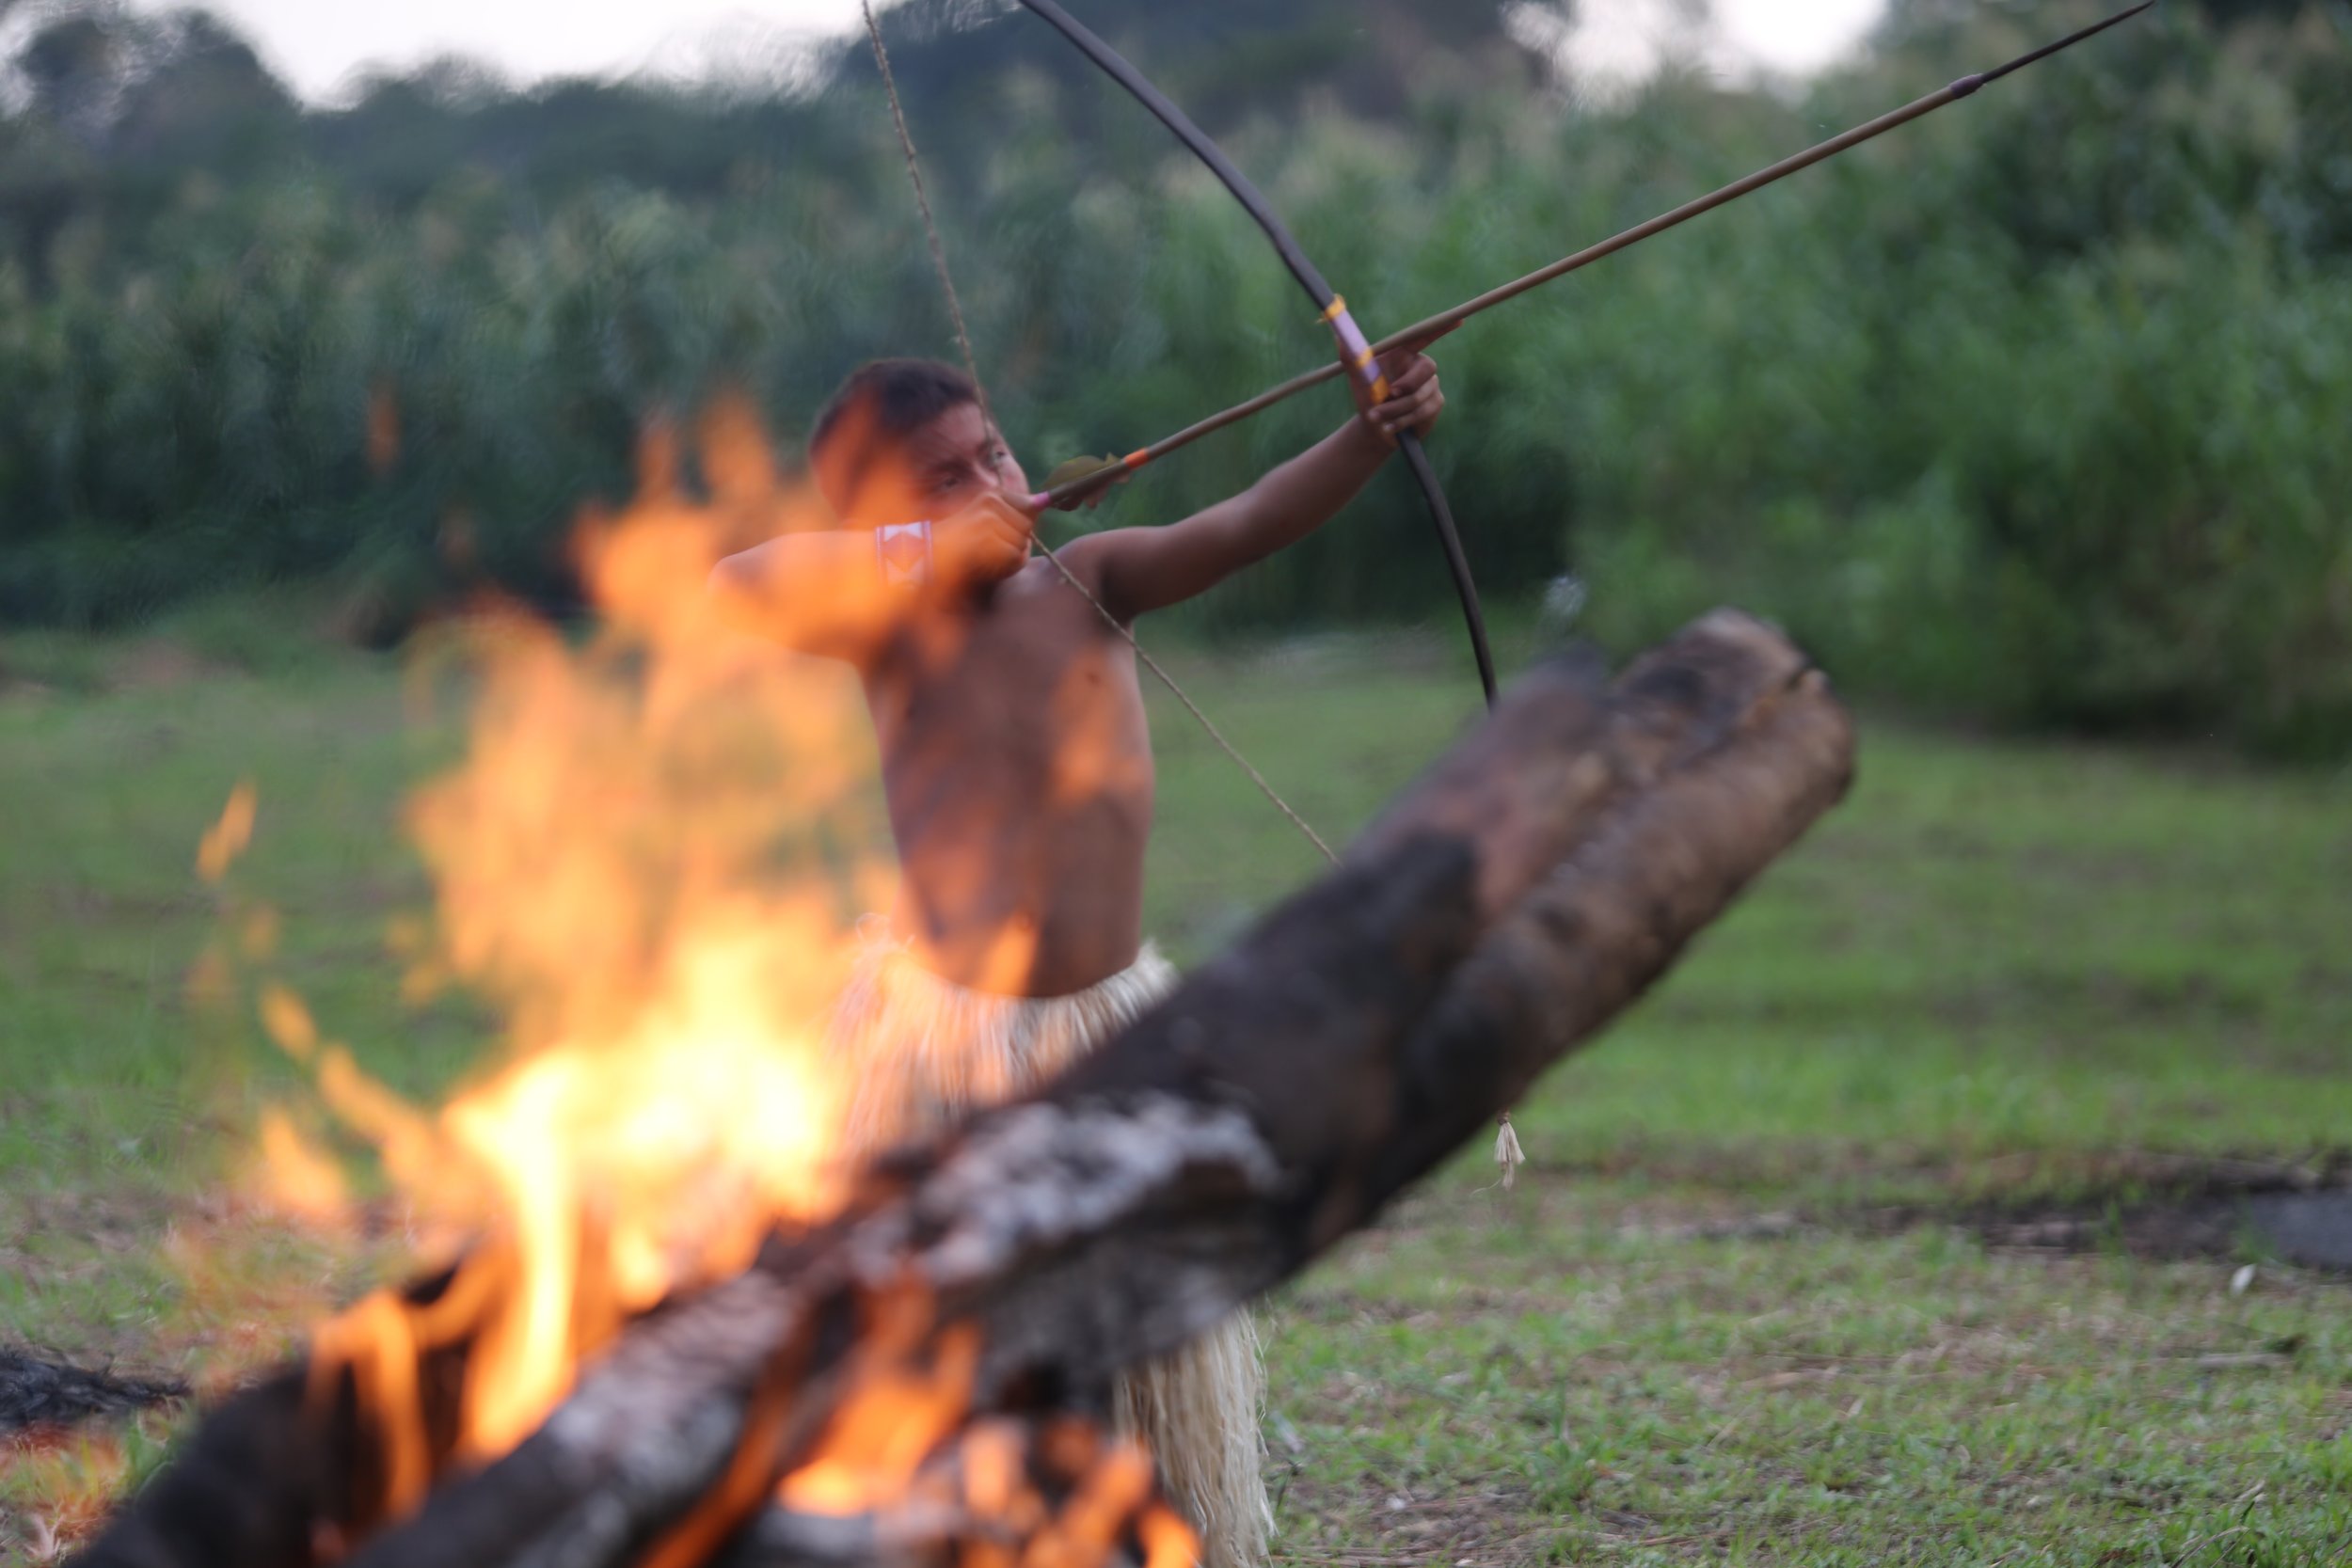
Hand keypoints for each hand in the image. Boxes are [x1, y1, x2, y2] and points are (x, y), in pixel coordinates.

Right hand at [933, 491, 1035, 586]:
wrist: (934, 555)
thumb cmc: (967, 543)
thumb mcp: (992, 522)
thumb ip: (1020, 514)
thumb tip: (1045, 501)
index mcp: (993, 494)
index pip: (1031, 506)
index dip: (1023, 527)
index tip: (1004, 534)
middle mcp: (991, 500)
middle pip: (1028, 526)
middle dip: (1017, 543)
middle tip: (993, 549)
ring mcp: (987, 517)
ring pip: (1022, 542)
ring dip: (1010, 557)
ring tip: (987, 556)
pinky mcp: (985, 536)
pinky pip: (1013, 555)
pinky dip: (1004, 566)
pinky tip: (986, 563)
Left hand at [1347, 322, 1454, 446]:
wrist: (1374, 427)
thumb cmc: (1366, 396)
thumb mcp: (1357, 377)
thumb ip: (1350, 356)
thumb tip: (1338, 335)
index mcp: (1404, 353)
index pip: (1425, 336)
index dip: (1442, 328)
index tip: (1459, 320)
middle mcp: (1421, 366)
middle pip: (1427, 368)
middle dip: (1407, 384)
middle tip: (1387, 395)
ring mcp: (1431, 385)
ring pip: (1419, 396)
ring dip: (1394, 409)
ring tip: (1377, 417)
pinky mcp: (1435, 404)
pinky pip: (1422, 412)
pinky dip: (1402, 421)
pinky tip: (1389, 427)